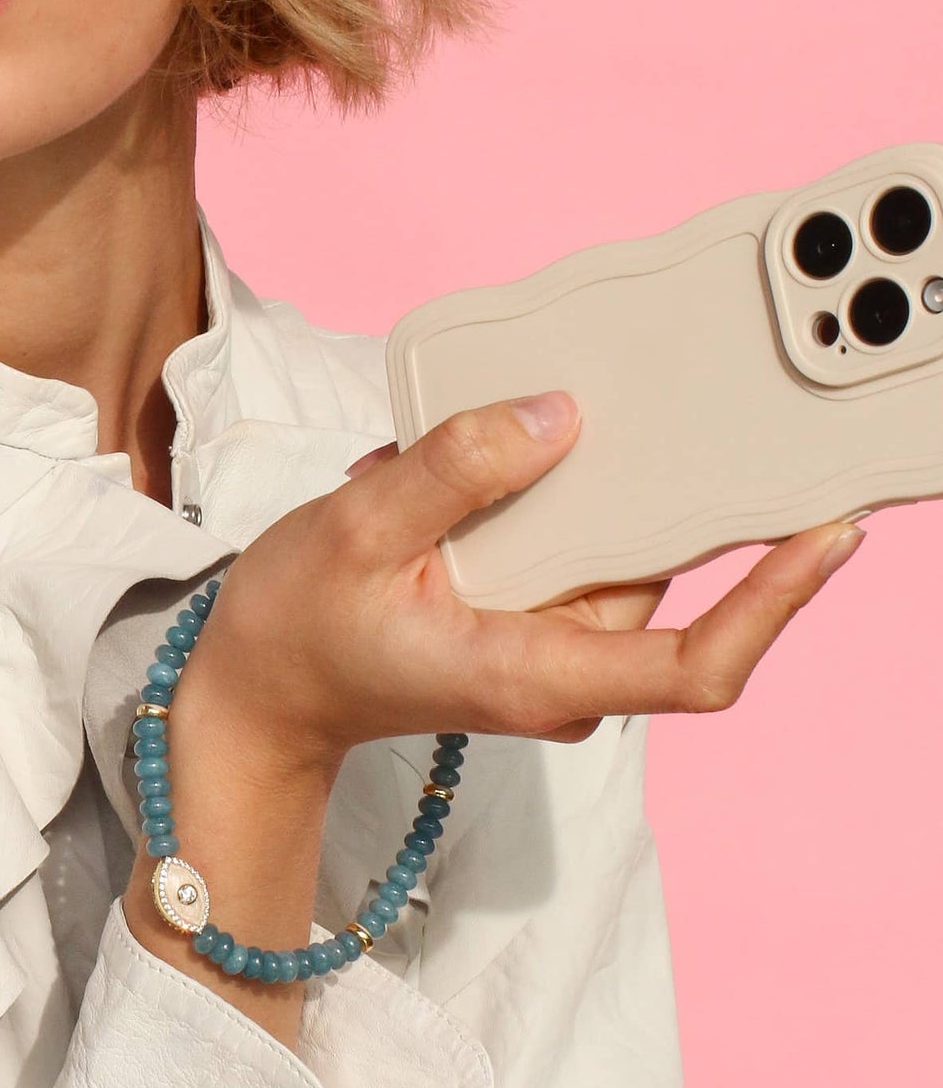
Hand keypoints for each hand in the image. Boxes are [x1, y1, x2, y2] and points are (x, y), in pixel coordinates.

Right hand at [191, 391, 861, 778]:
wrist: (260, 691)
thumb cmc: (298, 628)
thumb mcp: (355, 530)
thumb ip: (455, 471)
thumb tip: (555, 417)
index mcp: (533, 674)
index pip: (694, 666)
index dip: (773, 603)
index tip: (827, 534)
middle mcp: (566, 674)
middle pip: (671, 582)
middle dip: (663, 490)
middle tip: (643, 396)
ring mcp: (555, 652)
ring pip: (624, 553)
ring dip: (579, 486)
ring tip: (457, 462)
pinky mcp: (538, 623)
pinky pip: (585, 549)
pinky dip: (551, 498)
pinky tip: (463, 476)